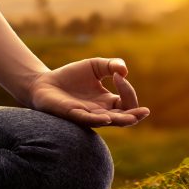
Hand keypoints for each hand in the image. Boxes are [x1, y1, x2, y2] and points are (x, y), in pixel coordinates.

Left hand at [28, 57, 149, 126]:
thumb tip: (124, 71)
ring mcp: (88, 116)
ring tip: (133, 117)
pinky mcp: (73, 115)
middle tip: (144, 111)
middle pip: (125, 118)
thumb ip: (111, 65)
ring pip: (110, 123)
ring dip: (123, 120)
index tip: (118, 74)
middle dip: (136, 114)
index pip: (128, 102)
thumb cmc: (70, 76)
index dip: (128, 89)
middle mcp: (101, 112)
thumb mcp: (95, 66)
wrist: (44, 83)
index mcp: (108, 102)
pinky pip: (88, 120)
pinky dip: (99, 120)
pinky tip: (108, 117)